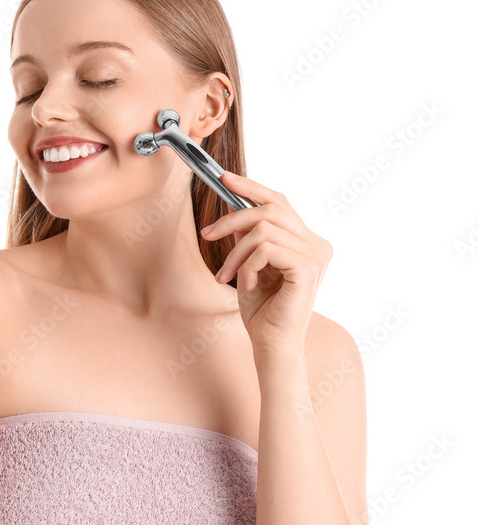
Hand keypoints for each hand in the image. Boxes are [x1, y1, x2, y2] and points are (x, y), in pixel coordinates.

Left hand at [200, 173, 332, 353]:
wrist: (272, 345)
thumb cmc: (262, 311)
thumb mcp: (249, 265)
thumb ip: (248, 238)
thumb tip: (233, 208)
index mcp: (308, 242)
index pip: (280, 202)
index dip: (252, 188)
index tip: (224, 179)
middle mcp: (317, 245)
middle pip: (270, 209)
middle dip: (232, 218)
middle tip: (207, 234)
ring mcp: (316, 255)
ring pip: (263, 230)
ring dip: (235, 252)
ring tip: (228, 276)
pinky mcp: (307, 268)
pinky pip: (266, 249)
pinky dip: (247, 265)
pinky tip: (248, 285)